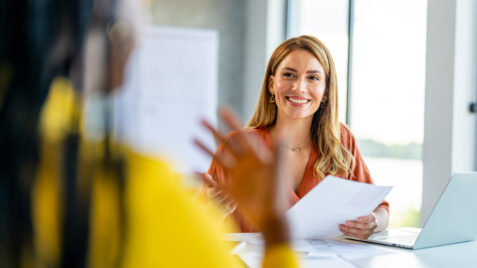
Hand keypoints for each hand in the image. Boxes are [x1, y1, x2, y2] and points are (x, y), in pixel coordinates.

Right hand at [194, 107, 290, 245]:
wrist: (273, 217)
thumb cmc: (277, 193)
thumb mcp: (278, 169)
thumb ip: (278, 151)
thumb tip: (283, 132)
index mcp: (255, 156)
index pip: (241, 135)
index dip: (231, 121)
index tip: (221, 109)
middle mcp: (244, 164)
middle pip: (225, 144)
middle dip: (213, 131)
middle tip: (200, 119)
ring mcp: (236, 177)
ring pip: (217, 159)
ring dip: (205, 148)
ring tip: (192, 137)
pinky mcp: (231, 191)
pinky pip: (214, 182)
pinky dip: (203, 176)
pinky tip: (192, 169)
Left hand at [339, 213, 377, 239]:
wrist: (371, 222)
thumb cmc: (365, 215)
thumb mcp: (364, 211)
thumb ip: (359, 211)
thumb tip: (349, 209)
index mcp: (372, 218)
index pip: (368, 219)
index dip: (363, 219)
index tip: (357, 218)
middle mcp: (372, 226)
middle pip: (363, 227)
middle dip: (353, 225)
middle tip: (346, 222)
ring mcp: (368, 232)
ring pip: (359, 233)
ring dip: (349, 230)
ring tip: (341, 226)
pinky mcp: (364, 237)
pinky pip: (356, 236)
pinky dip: (348, 233)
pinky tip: (343, 230)